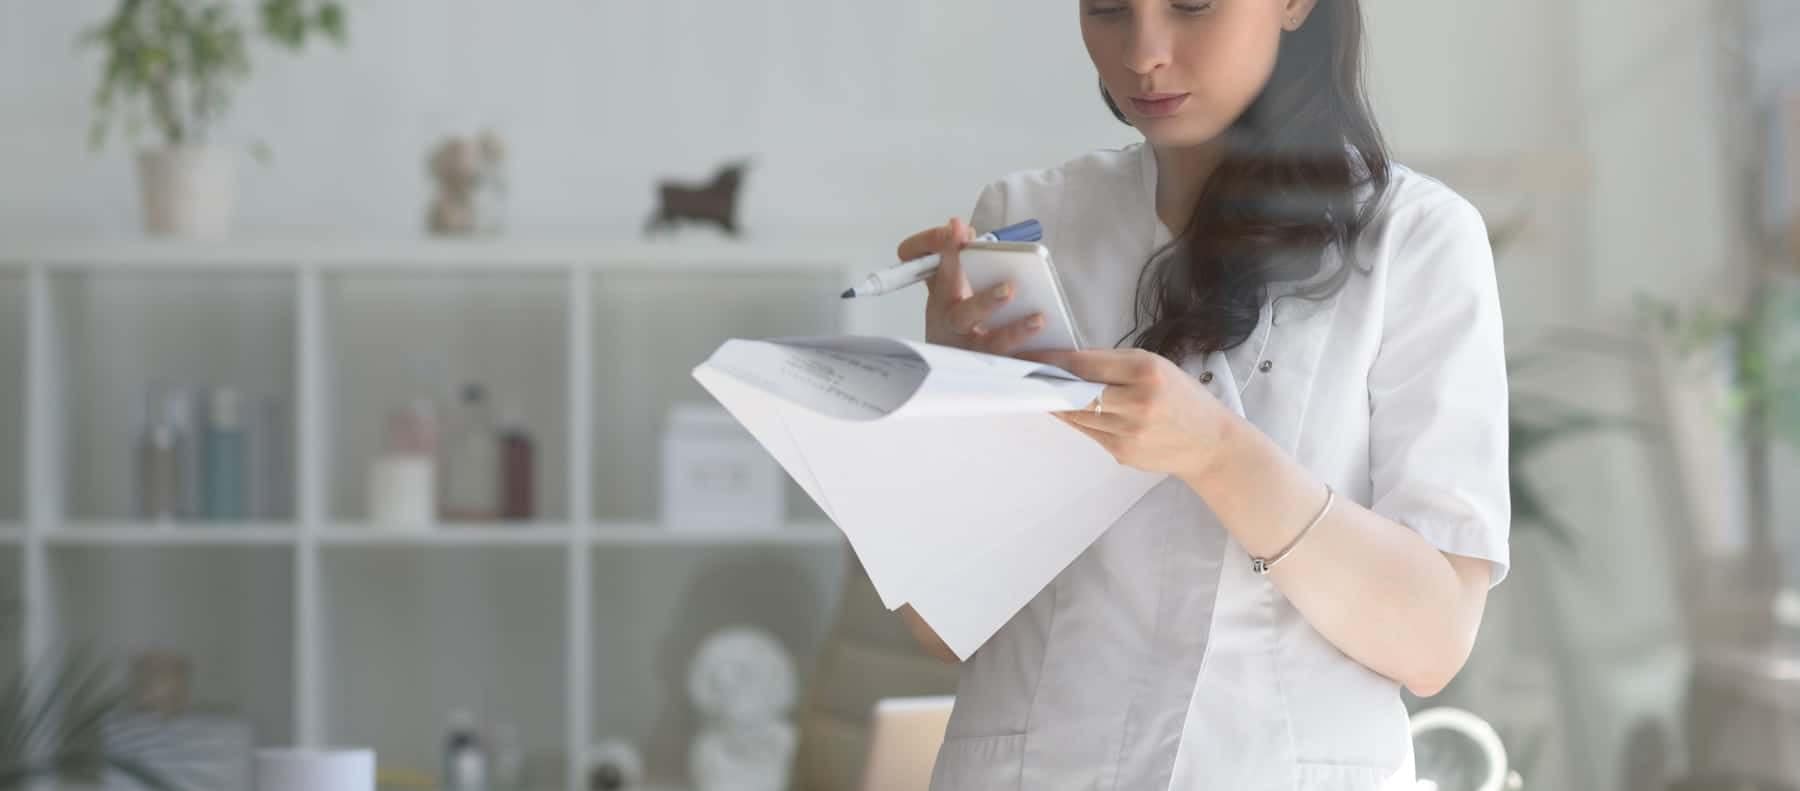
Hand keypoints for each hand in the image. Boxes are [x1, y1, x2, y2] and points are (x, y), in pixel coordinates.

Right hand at [897, 217, 1044, 353]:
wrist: (953, 365)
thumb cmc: (957, 317)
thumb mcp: (947, 286)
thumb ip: (951, 256)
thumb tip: (958, 228)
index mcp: (942, 303)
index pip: (942, 274)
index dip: (948, 253)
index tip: (959, 229)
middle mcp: (955, 329)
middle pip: (963, 317)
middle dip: (984, 301)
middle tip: (1008, 288)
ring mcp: (976, 352)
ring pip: (993, 346)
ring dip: (1014, 333)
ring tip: (1038, 319)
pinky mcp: (998, 369)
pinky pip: (1019, 365)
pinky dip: (1037, 359)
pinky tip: (1058, 349)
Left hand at [1018, 348, 1236, 479]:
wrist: (1210, 443)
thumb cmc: (1184, 399)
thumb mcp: (1157, 367)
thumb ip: (1115, 364)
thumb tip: (1070, 363)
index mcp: (1146, 373)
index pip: (1086, 364)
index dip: (1053, 361)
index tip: (1032, 357)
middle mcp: (1137, 403)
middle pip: (1076, 391)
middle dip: (1049, 383)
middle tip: (1026, 376)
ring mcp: (1128, 432)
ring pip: (1077, 414)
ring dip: (1058, 403)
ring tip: (1044, 391)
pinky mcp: (1122, 453)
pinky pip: (1088, 432)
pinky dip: (1077, 420)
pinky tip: (1070, 410)